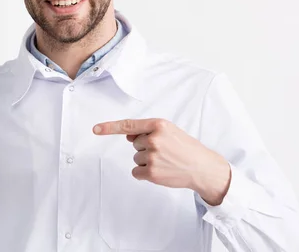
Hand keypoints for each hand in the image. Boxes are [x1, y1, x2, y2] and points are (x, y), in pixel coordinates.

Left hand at [93, 118, 230, 204]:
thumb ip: (147, 130)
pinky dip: (145, 174)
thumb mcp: (169, 131)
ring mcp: (153, 156)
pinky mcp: (152, 172)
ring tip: (166, 161)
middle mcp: (154, 139)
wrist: (202, 167)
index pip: (128, 125)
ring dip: (147, 161)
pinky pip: (137, 172)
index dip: (109, 127)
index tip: (95, 129)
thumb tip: (127, 135)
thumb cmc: (186, 148)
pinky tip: (160, 171)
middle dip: (146, 147)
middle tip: (165, 151)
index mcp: (158, 125)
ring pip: (136, 158)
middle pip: (134, 143)